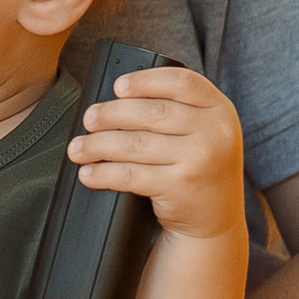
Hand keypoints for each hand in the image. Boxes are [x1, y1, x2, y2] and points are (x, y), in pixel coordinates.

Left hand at [71, 63, 243, 238]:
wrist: (215, 218)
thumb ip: (179, 109)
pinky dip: (103, 173)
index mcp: (220, 109)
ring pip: (135, 143)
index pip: (181, 82)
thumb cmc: (200, 167)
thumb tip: (118, 97)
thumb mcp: (206, 131)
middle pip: (151, 112)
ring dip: (98, 144)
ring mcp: (198, 159)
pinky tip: (89, 173)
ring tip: (78, 148)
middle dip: (111, 114)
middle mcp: (215, 132)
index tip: (117, 87)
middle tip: (89, 119)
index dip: (144, 80)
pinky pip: (131, 175)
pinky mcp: (179, 186)